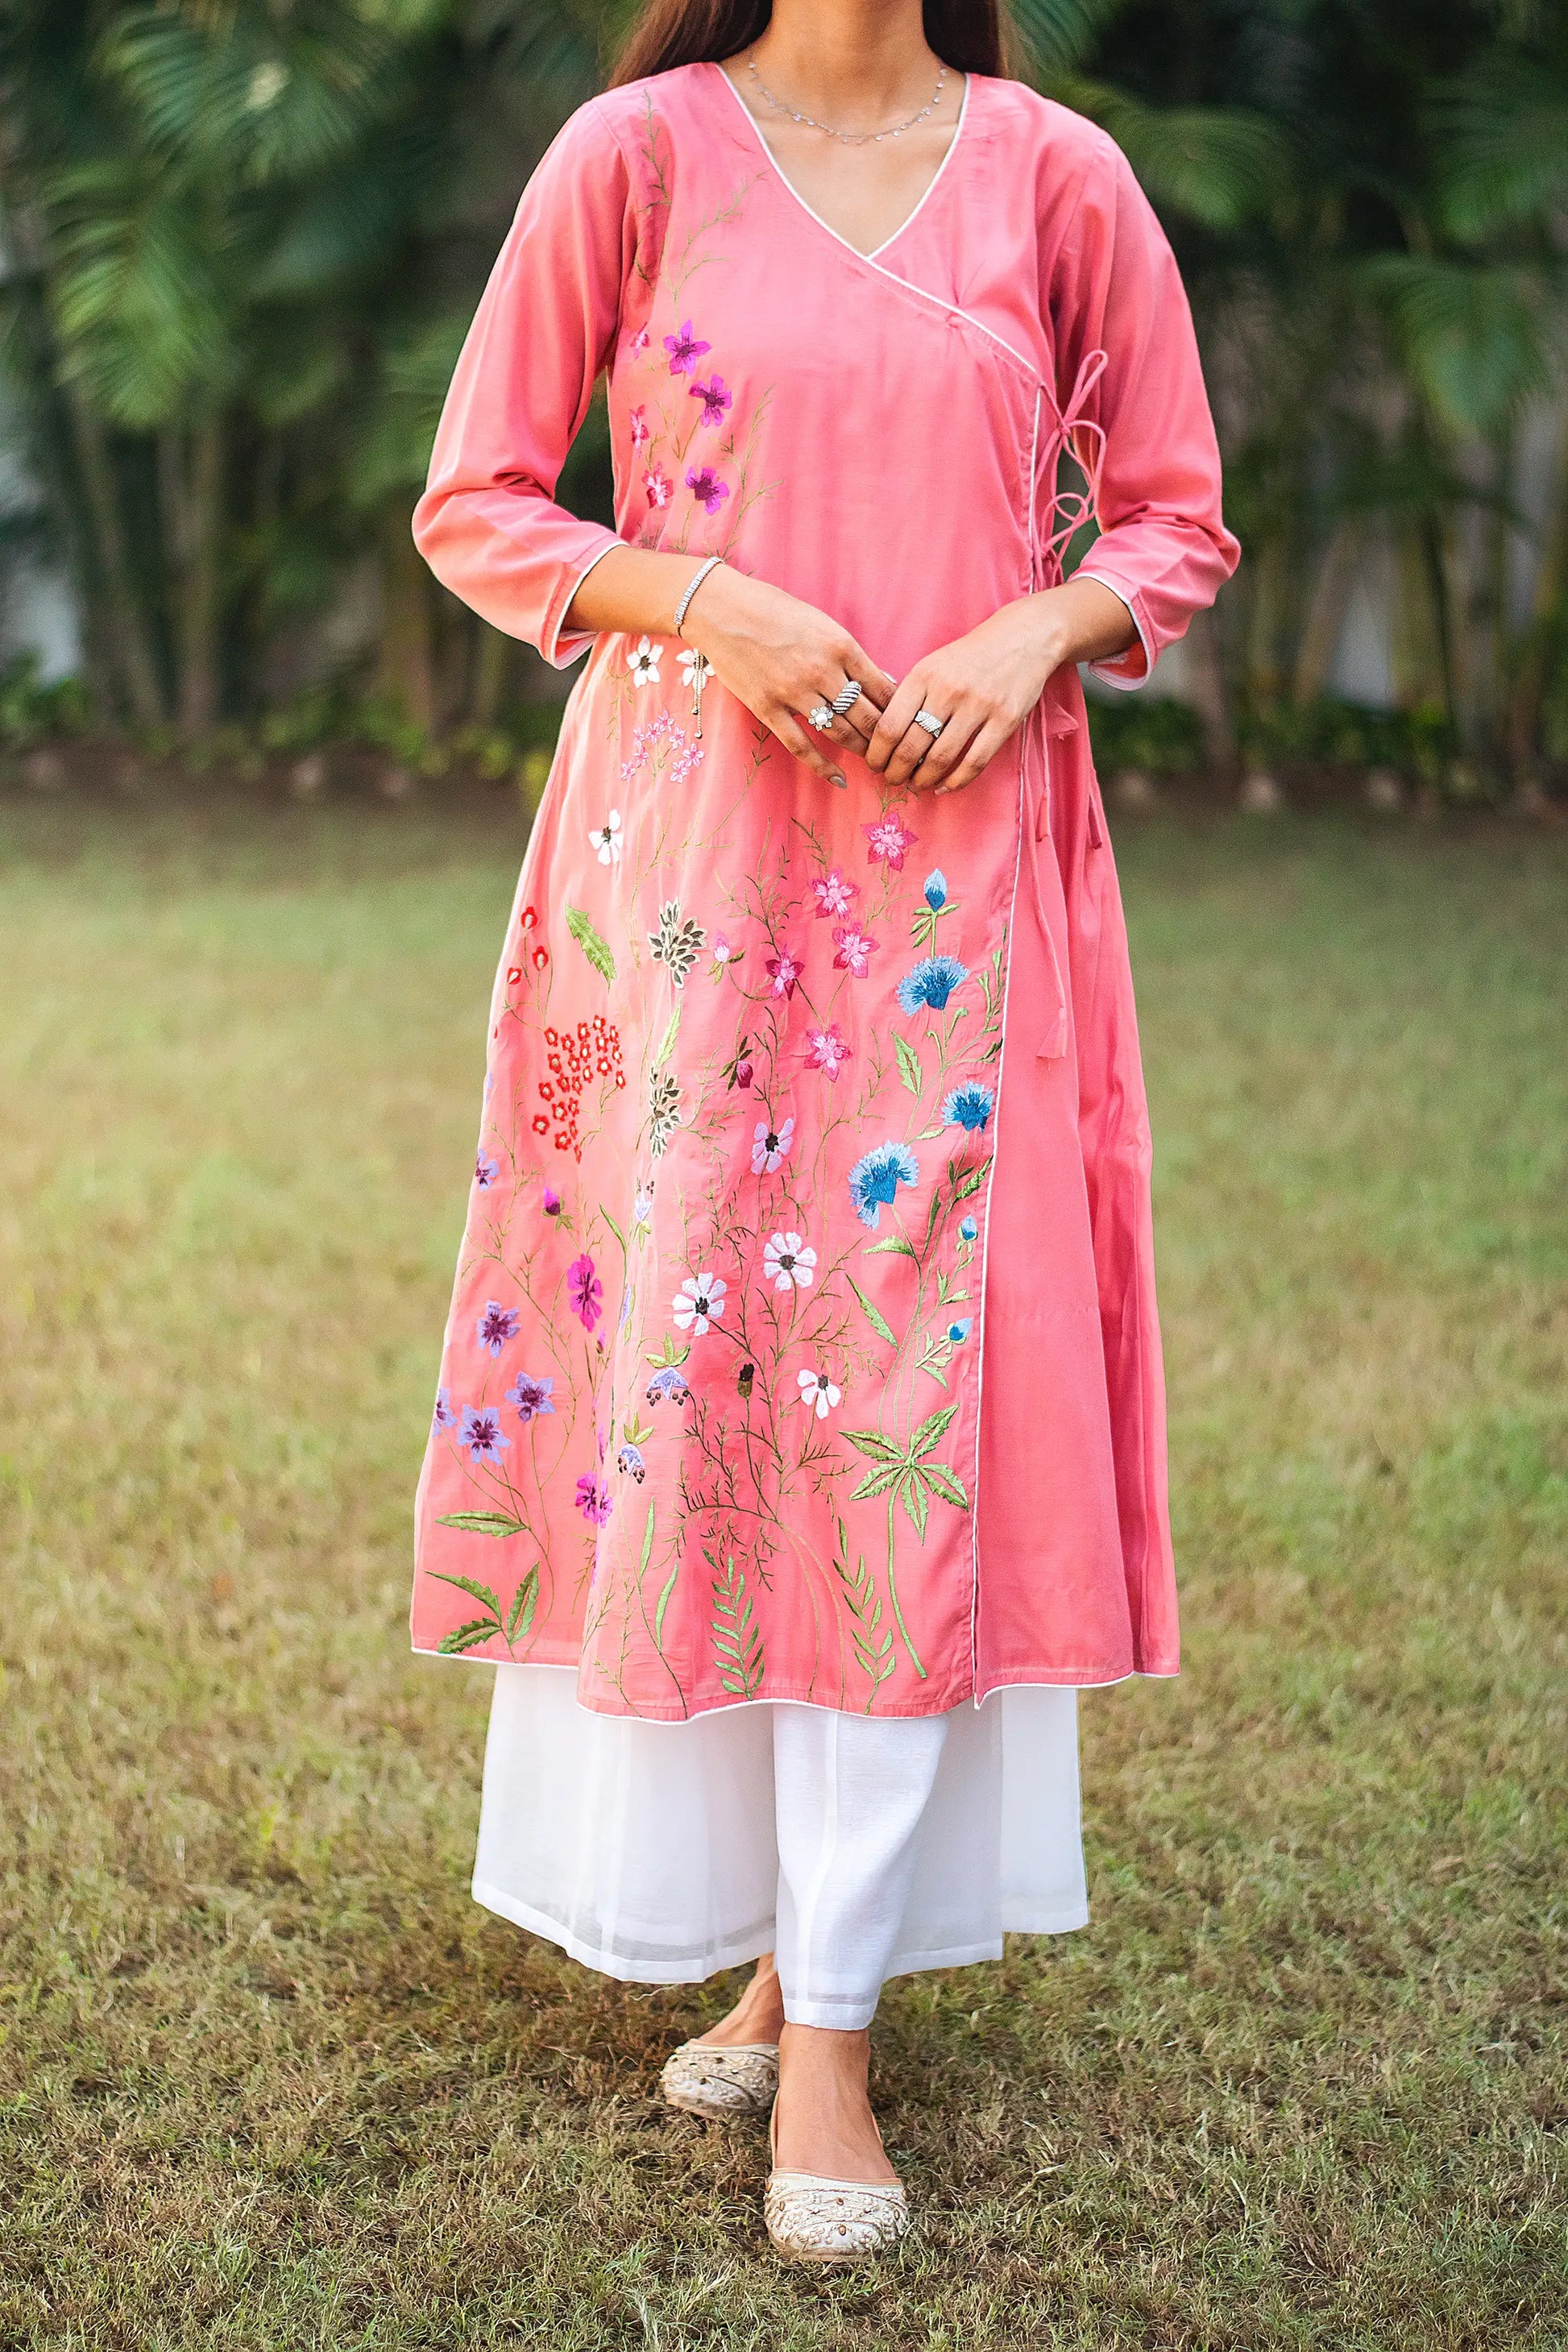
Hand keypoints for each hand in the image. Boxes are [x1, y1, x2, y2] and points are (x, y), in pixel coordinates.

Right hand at [681, 566, 895, 786]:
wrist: (721, 609)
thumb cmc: (773, 609)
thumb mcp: (821, 622)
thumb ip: (849, 654)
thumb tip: (881, 681)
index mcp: (841, 645)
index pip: (883, 688)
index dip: (899, 711)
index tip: (906, 724)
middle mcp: (822, 671)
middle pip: (867, 716)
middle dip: (885, 738)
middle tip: (895, 751)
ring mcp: (794, 692)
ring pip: (840, 733)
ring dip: (860, 750)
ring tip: (873, 761)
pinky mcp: (768, 708)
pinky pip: (802, 745)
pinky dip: (822, 766)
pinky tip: (838, 779)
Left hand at [865, 578, 1137, 794]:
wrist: (1022, 638)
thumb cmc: (970, 656)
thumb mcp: (932, 665)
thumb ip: (909, 695)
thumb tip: (883, 737)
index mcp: (923, 676)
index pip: (889, 726)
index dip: (877, 754)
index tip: (875, 764)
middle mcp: (948, 691)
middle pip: (911, 748)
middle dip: (896, 772)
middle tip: (893, 780)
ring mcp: (978, 706)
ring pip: (940, 759)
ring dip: (923, 780)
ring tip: (917, 784)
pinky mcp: (1005, 720)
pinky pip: (974, 762)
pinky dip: (955, 782)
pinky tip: (944, 787)